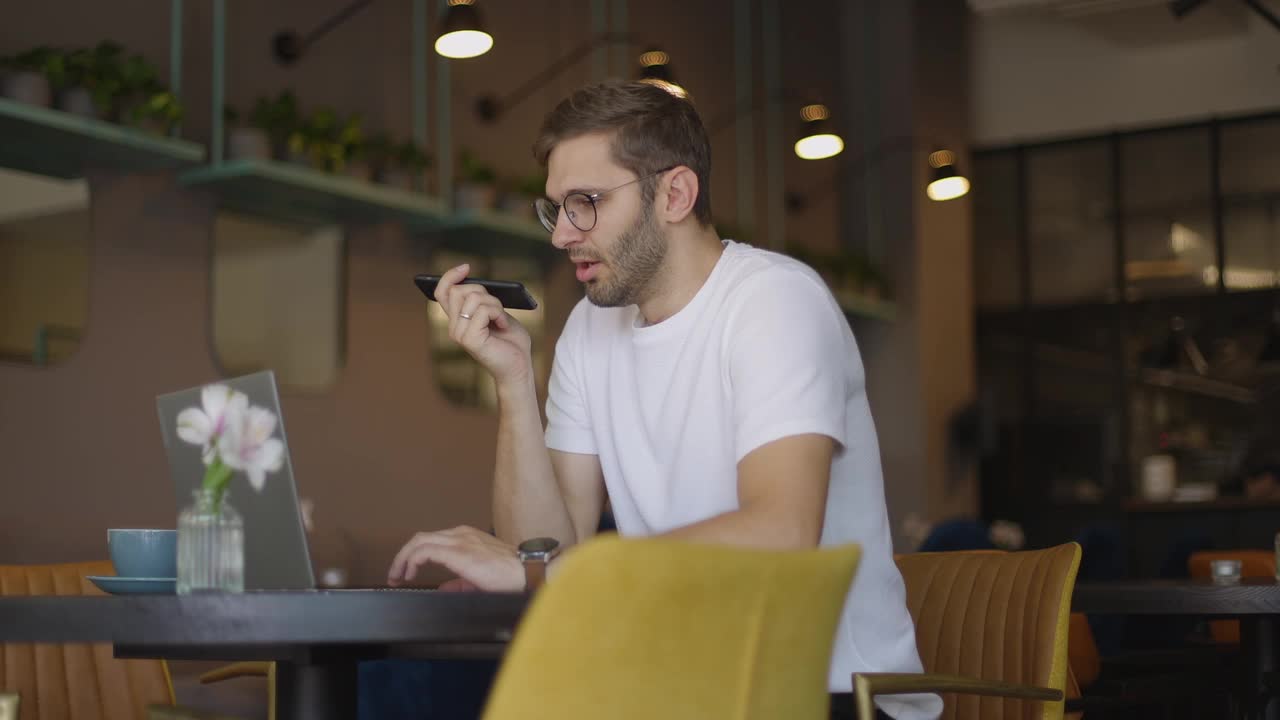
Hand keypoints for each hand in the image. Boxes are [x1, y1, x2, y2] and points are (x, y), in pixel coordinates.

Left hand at [387, 525, 523, 591]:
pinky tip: (409, 573)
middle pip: (420, 538)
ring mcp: (459, 541)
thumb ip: (459, 582)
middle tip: (395, 574)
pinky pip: (425, 551)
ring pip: (419, 541)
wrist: (526, 572)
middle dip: (403, 556)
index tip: (406, 571)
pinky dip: (412, 561)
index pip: (431, 540)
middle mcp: (460, 534)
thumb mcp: (478, 578)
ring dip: (403, 558)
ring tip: (398, 575)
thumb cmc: (509, 575)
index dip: (413, 555)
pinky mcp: (458, 552)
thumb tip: (444, 589)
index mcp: (466, 537)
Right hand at [435, 264, 532, 386]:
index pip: (442, 292)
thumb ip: (482, 300)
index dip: (450, 276)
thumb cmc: (510, 341)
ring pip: (473, 297)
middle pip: (460, 290)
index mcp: (458, 320)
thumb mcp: (495, 313)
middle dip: (484, 292)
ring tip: (501, 320)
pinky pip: (483, 310)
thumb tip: (473, 282)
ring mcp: (459, 334)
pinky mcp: (469, 340)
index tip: (466, 267)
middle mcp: (454, 327)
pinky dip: (498, 314)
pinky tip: (503, 325)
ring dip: (495, 304)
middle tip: (498, 309)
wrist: (519, 366)